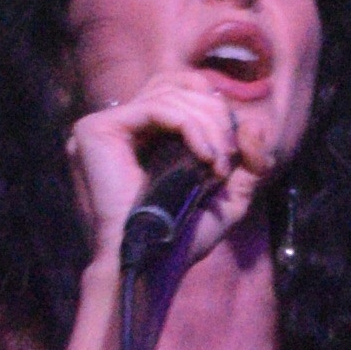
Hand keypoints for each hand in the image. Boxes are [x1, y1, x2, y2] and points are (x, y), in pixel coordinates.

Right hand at [65, 69, 271, 253]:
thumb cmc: (184, 238)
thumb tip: (254, 123)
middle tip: (228, 158)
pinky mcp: (95, 130)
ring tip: (216, 166)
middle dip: (215, 116)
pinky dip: (189, 127)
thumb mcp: (230, 196)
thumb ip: (248, 162)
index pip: (180, 90)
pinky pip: (156, 108)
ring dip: (208, 127)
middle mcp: (122, 126)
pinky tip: (204, 158)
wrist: (155, 265)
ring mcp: (105, 126)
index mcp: (146, 135)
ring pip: (169, 94)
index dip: (215, 108)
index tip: (234, 151)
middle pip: (177, 85)